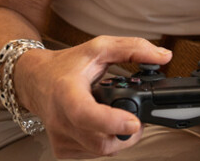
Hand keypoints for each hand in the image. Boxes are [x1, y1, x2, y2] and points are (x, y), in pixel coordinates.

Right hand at [13, 36, 172, 157]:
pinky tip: (101, 126)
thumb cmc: (66, 66)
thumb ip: (132, 49)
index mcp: (66, 92)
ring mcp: (60, 137)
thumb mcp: (99, 48)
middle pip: (101, 141)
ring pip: (101, 150)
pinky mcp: (62, 149)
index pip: (85, 114)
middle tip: (135, 118)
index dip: (111, 121)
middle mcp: (60, 119)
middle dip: (127, 133)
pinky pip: (93, 154)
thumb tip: (163, 57)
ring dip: (118, 138)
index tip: (133, 122)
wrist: (36, 80)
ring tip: (117, 119)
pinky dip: (105, 142)